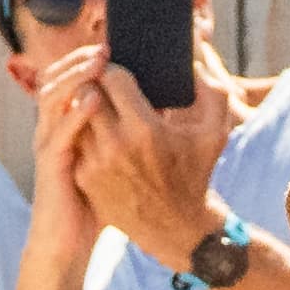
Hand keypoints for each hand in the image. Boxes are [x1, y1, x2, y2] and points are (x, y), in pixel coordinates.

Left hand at [32, 40, 238, 275]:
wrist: (176, 227)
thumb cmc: (196, 173)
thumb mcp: (215, 132)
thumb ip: (211, 90)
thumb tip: (193, 63)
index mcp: (145, 128)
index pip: (111, 77)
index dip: (114, 68)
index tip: (119, 71)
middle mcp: (115, 145)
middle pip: (86, 92)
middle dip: (95, 83)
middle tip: (103, 82)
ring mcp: (95, 163)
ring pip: (75, 115)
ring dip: (85, 107)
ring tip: (98, 105)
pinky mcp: (84, 178)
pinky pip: (74, 140)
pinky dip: (83, 132)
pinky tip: (97, 133)